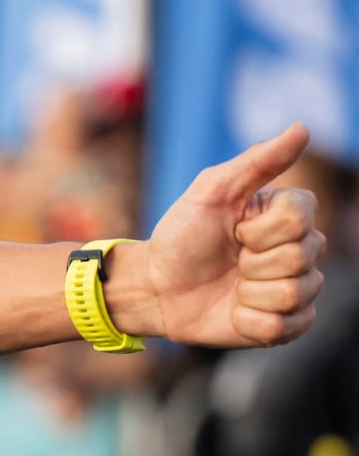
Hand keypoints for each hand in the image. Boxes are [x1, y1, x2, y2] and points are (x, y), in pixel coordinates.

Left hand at [119, 125, 325, 346]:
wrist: (154, 286)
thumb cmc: (180, 236)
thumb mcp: (210, 192)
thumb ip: (257, 162)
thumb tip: (302, 128)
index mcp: (288, 216)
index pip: (301, 219)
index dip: (260, 230)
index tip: (234, 230)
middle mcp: (301, 250)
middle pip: (301, 258)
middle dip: (252, 262)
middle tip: (229, 261)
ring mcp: (295, 289)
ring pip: (294, 294)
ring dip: (249, 294)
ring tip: (231, 287)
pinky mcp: (283, 325)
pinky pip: (284, 327)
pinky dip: (250, 322)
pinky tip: (234, 312)